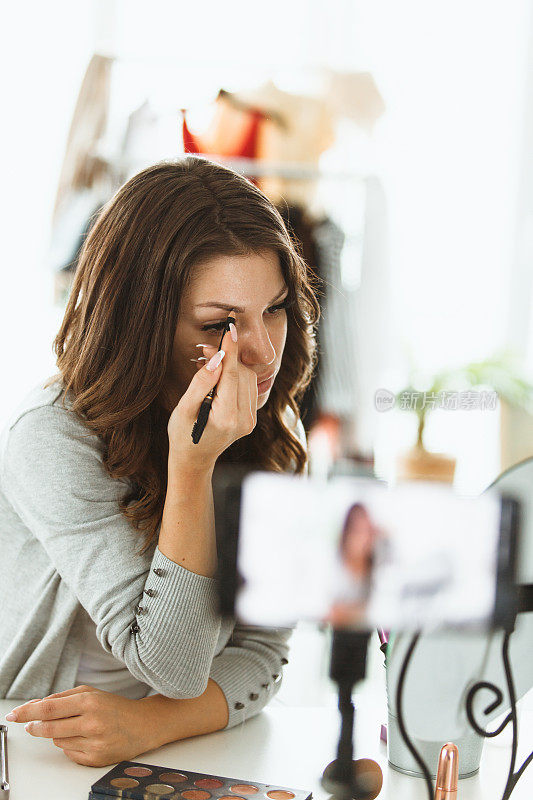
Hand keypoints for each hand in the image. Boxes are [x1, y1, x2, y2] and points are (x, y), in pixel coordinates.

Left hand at [6, 685, 153, 766]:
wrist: (143, 725)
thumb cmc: (115, 707)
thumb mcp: (91, 693)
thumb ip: (62, 699)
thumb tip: (35, 707)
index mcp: (89, 702)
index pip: (49, 708)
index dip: (27, 711)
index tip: (14, 714)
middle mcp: (91, 723)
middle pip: (48, 728)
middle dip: (34, 726)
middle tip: (29, 725)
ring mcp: (93, 743)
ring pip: (57, 741)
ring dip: (58, 734)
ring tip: (76, 727)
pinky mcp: (95, 759)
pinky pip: (69, 753)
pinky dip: (70, 746)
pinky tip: (85, 738)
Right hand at [167, 316, 257, 471]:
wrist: (194, 460)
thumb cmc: (183, 434)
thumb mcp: (184, 409)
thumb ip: (201, 383)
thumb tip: (216, 359)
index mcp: (227, 417)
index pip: (233, 374)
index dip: (231, 349)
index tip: (231, 327)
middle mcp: (244, 420)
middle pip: (242, 374)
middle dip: (226, 358)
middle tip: (204, 351)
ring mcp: (250, 421)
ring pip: (247, 379)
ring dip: (230, 367)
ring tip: (207, 366)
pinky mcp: (251, 419)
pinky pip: (247, 389)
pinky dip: (234, 378)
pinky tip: (217, 379)